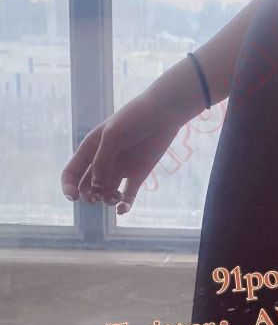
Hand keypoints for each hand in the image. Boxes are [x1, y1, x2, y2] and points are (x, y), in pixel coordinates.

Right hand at [61, 88, 183, 214]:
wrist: (162, 115)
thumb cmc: (134, 119)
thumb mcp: (113, 136)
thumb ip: (102, 161)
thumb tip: (97, 187)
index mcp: (90, 149)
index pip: (71, 173)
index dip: (68, 187)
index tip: (73, 197)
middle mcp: (103, 161)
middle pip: (87, 188)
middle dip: (89, 197)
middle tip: (97, 198)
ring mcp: (120, 170)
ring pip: (106, 194)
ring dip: (106, 201)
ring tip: (114, 198)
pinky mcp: (137, 176)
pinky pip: (127, 196)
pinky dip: (123, 206)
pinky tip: (122, 209)